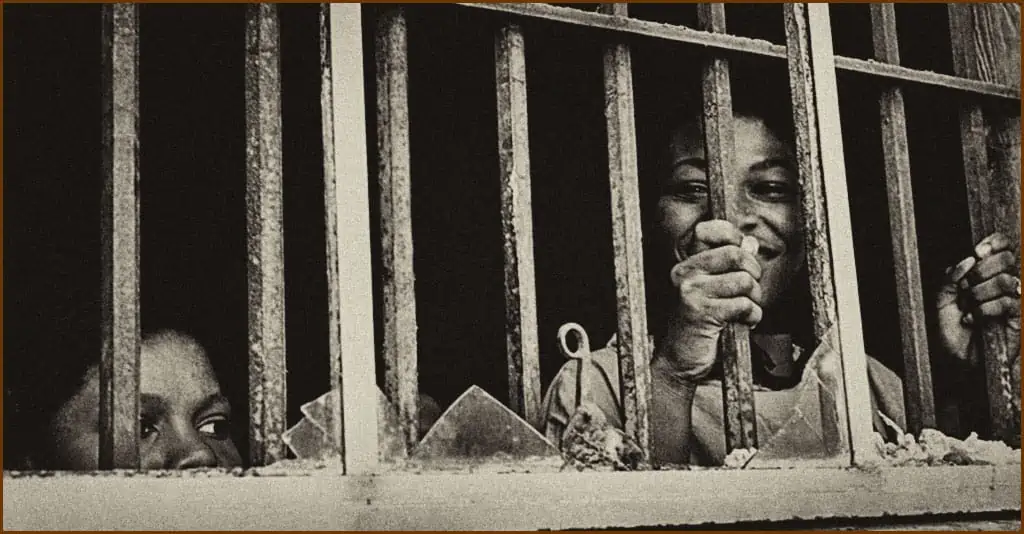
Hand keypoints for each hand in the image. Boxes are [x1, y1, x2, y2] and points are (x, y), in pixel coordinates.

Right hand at [653, 220, 762, 381]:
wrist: (680, 360)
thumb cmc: (698, 326)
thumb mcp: (713, 291)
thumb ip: (731, 265)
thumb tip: (749, 242)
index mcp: (687, 265)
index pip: (708, 231)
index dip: (731, 235)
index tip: (742, 250)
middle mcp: (685, 274)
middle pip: (735, 254)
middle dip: (753, 273)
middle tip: (751, 289)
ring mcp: (692, 292)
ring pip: (744, 280)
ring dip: (754, 299)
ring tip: (745, 309)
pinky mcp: (703, 312)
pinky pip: (743, 304)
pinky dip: (752, 316)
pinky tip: (742, 323)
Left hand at [936, 232, 1020, 364]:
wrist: (959, 361)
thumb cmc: (953, 332)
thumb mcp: (942, 301)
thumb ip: (950, 278)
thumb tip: (967, 261)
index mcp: (989, 274)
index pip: (1003, 246)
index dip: (993, 244)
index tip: (976, 253)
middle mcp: (1005, 283)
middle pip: (1007, 259)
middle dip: (980, 272)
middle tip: (965, 289)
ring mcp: (1015, 300)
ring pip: (1006, 281)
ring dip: (979, 294)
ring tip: (968, 306)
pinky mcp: (1018, 317)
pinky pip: (1008, 303)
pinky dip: (984, 310)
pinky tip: (972, 319)